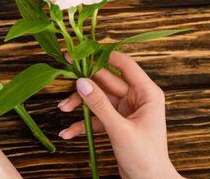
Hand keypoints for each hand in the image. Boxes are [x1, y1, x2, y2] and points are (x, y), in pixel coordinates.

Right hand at [57, 51, 181, 178]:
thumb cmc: (145, 158)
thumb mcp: (119, 129)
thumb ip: (99, 104)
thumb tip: (81, 81)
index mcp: (147, 92)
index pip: (123, 64)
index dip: (101, 55)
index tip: (80, 50)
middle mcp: (136, 97)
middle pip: (105, 81)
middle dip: (84, 83)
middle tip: (62, 71)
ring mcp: (126, 110)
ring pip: (98, 98)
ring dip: (80, 103)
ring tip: (62, 110)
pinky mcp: (117, 122)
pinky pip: (97, 116)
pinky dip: (83, 122)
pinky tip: (68, 131)